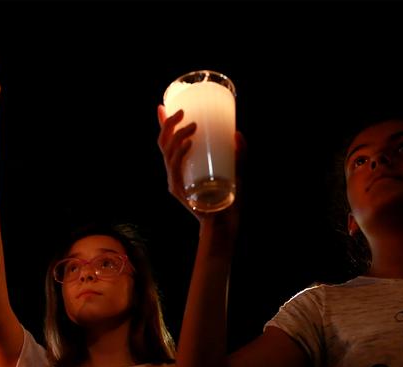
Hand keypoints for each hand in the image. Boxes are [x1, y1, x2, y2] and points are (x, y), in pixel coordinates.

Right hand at [157, 105, 244, 228]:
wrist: (225, 225)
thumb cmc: (229, 200)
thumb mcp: (235, 172)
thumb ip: (238, 154)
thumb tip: (237, 133)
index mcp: (180, 168)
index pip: (166, 143)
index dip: (163, 125)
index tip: (163, 106)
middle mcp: (174, 174)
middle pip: (163, 145)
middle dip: (170, 125)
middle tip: (184, 112)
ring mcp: (175, 183)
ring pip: (169, 153)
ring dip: (179, 136)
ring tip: (193, 126)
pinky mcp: (179, 191)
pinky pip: (175, 168)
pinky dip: (180, 153)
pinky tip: (188, 143)